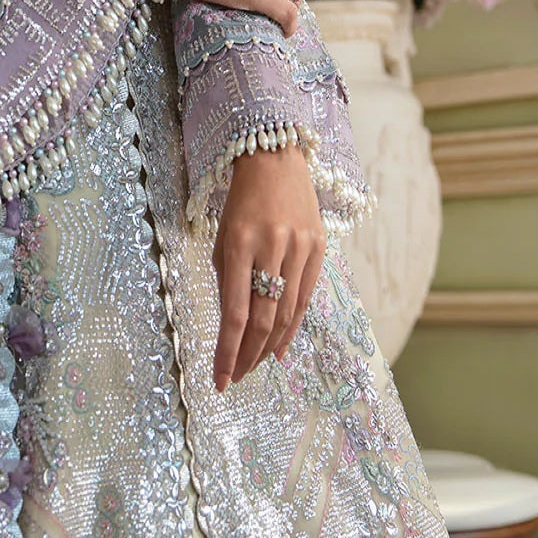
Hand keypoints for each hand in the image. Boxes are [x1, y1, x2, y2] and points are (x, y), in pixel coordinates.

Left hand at [211, 145, 325, 391]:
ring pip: (286, 313)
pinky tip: (279, 348)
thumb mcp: (223, 237)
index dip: (227, 351)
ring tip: (252, 367)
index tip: (219, 379)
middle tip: (235, 378)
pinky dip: (292, 327)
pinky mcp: (319, 248)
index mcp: (240, 243)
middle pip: (263, 319)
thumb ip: (227, 281)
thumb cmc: (240, 200)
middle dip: (247, 356)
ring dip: (267, 347)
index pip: (235, 312)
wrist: (274, 158)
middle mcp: (273, 247)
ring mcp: (300, 248)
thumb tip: (231, 328)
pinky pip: (305, 298)